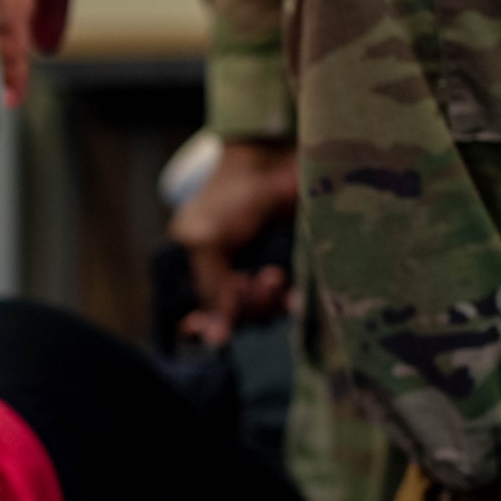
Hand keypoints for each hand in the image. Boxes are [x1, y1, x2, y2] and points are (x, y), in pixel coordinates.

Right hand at [169, 139, 298, 346]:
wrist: (276, 162)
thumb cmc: (230, 195)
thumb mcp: (208, 242)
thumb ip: (211, 288)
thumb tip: (214, 338)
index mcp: (203, 266)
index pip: (200, 310)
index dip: (205, 325)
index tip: (212, 332)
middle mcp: (233, 272)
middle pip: (236, 316)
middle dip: (242, 308)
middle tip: (248, 283)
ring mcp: (267, 270)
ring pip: (266, 312)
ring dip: (267, 303)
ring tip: (272, 276)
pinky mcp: (300, 267)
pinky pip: (296, 300)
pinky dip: (294, 304)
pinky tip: (293, 296)